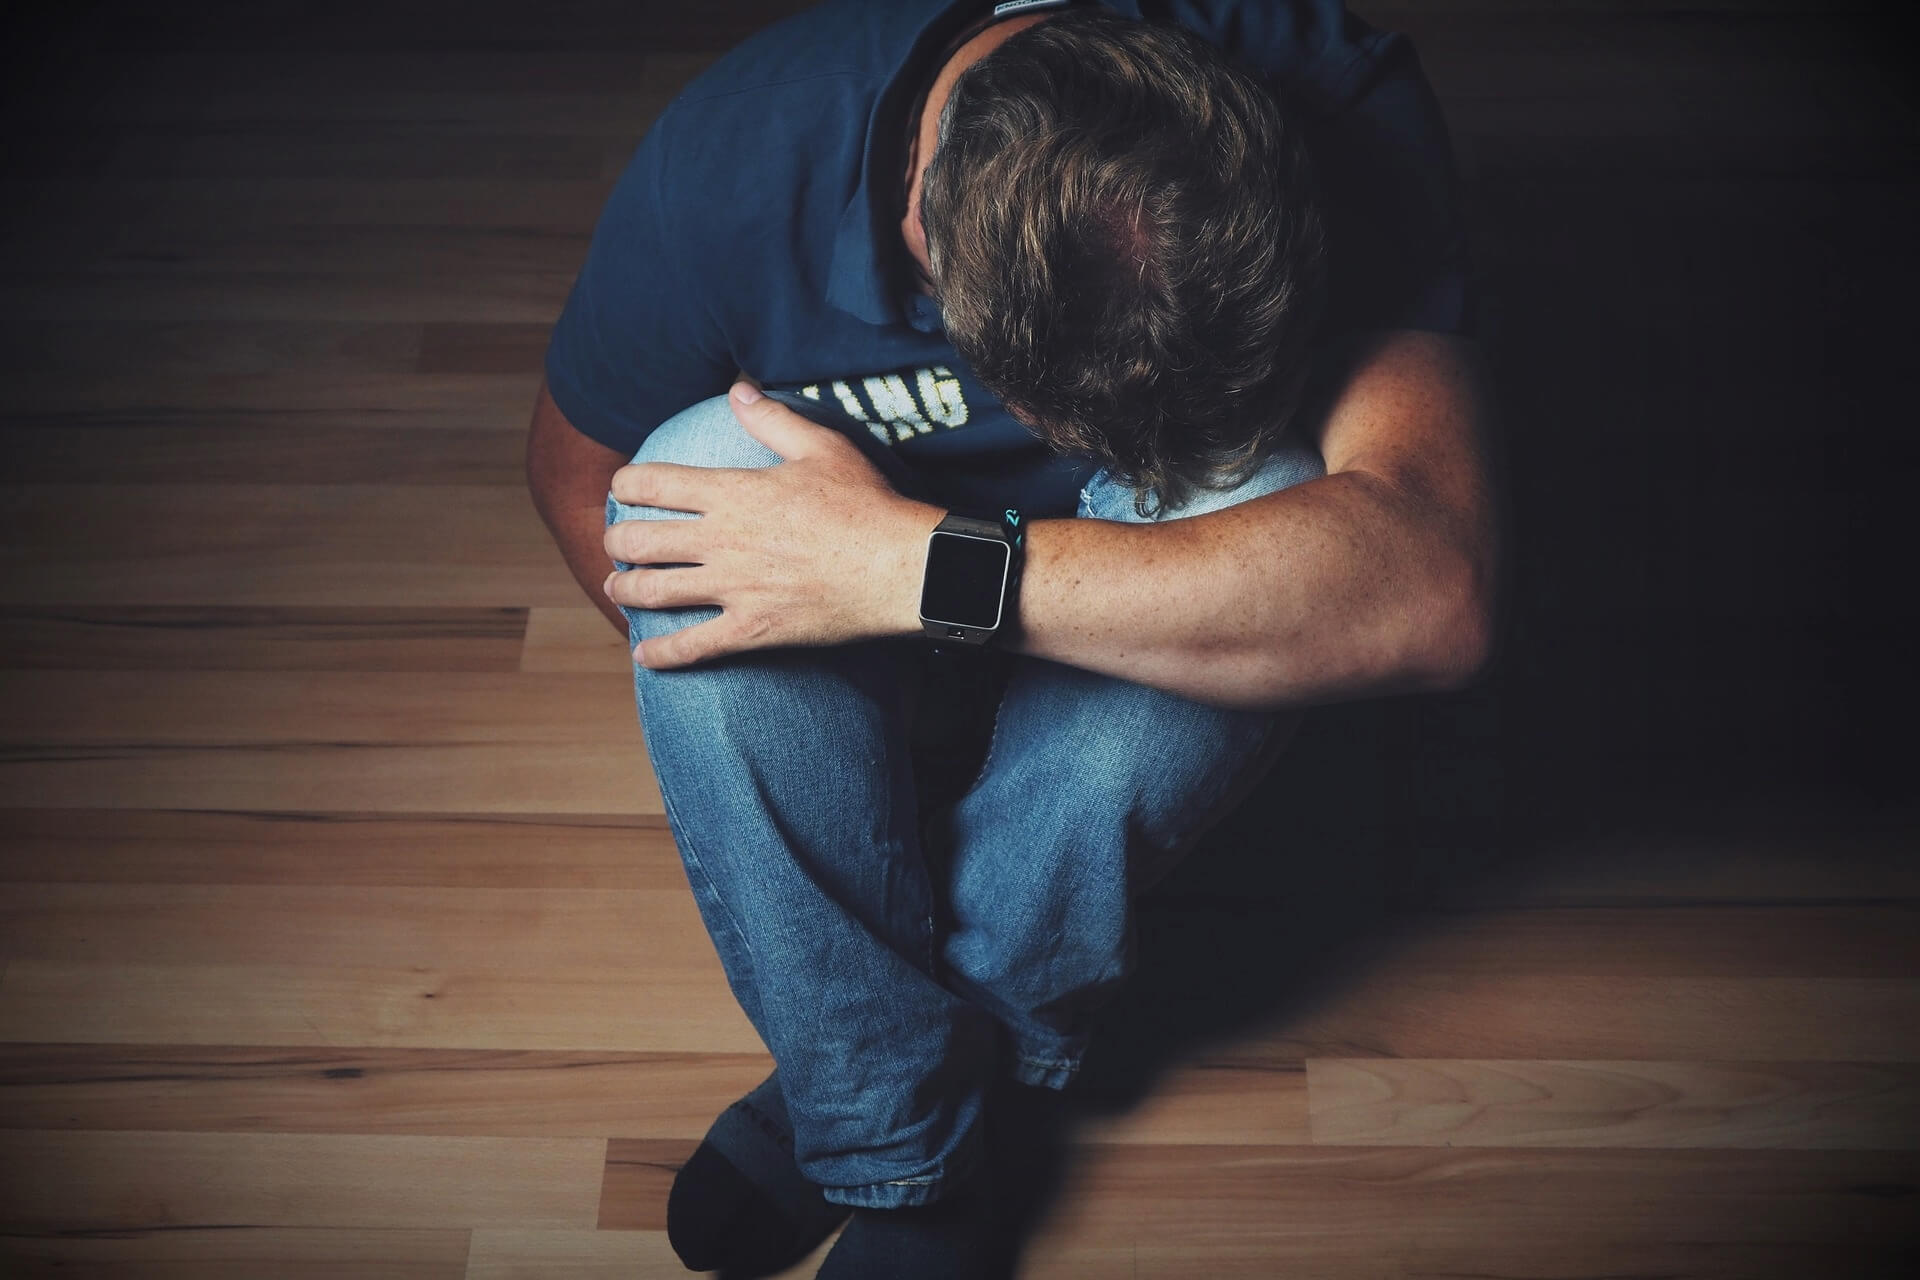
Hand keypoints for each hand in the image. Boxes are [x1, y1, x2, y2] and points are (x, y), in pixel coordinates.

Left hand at [602, 382, 942, 667]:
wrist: (898, 567)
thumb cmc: (865, 504)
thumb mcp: (821, 447)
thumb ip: (771, 420)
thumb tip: (738, 391)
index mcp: (733, 493)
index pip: (654, 483)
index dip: (627, 484)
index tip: (622, 488)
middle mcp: (721, 541)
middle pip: (641, 541)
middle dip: (617, 539)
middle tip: (616, 542)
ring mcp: (733, 588)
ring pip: (653, 592)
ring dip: (624, 589)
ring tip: (615, 588)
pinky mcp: (752, 629)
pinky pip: (693, 647)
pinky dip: (662, 653)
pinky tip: (645, 653)